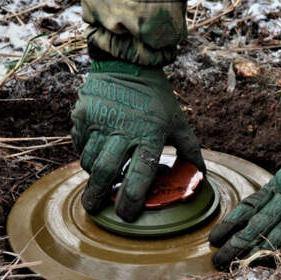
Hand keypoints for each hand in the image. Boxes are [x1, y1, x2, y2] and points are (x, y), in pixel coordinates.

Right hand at [70, 60, 204, 221]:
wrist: (128, 64)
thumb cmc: (156, 97)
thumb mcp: (177, 121)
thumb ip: (190, 149)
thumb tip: (201, 174)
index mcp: (149, 135)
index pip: (140, 174)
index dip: (132, 199)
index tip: (126, 216)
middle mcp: (123, 131)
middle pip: (106, 172)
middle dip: (98, 195)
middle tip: (95, 209)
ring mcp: (100, 123)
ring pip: (89, 160)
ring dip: (92, 174)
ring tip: (97, 179)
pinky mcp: (83, 116)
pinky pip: (79, 144)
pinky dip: (84, 153)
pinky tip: (94, 151)